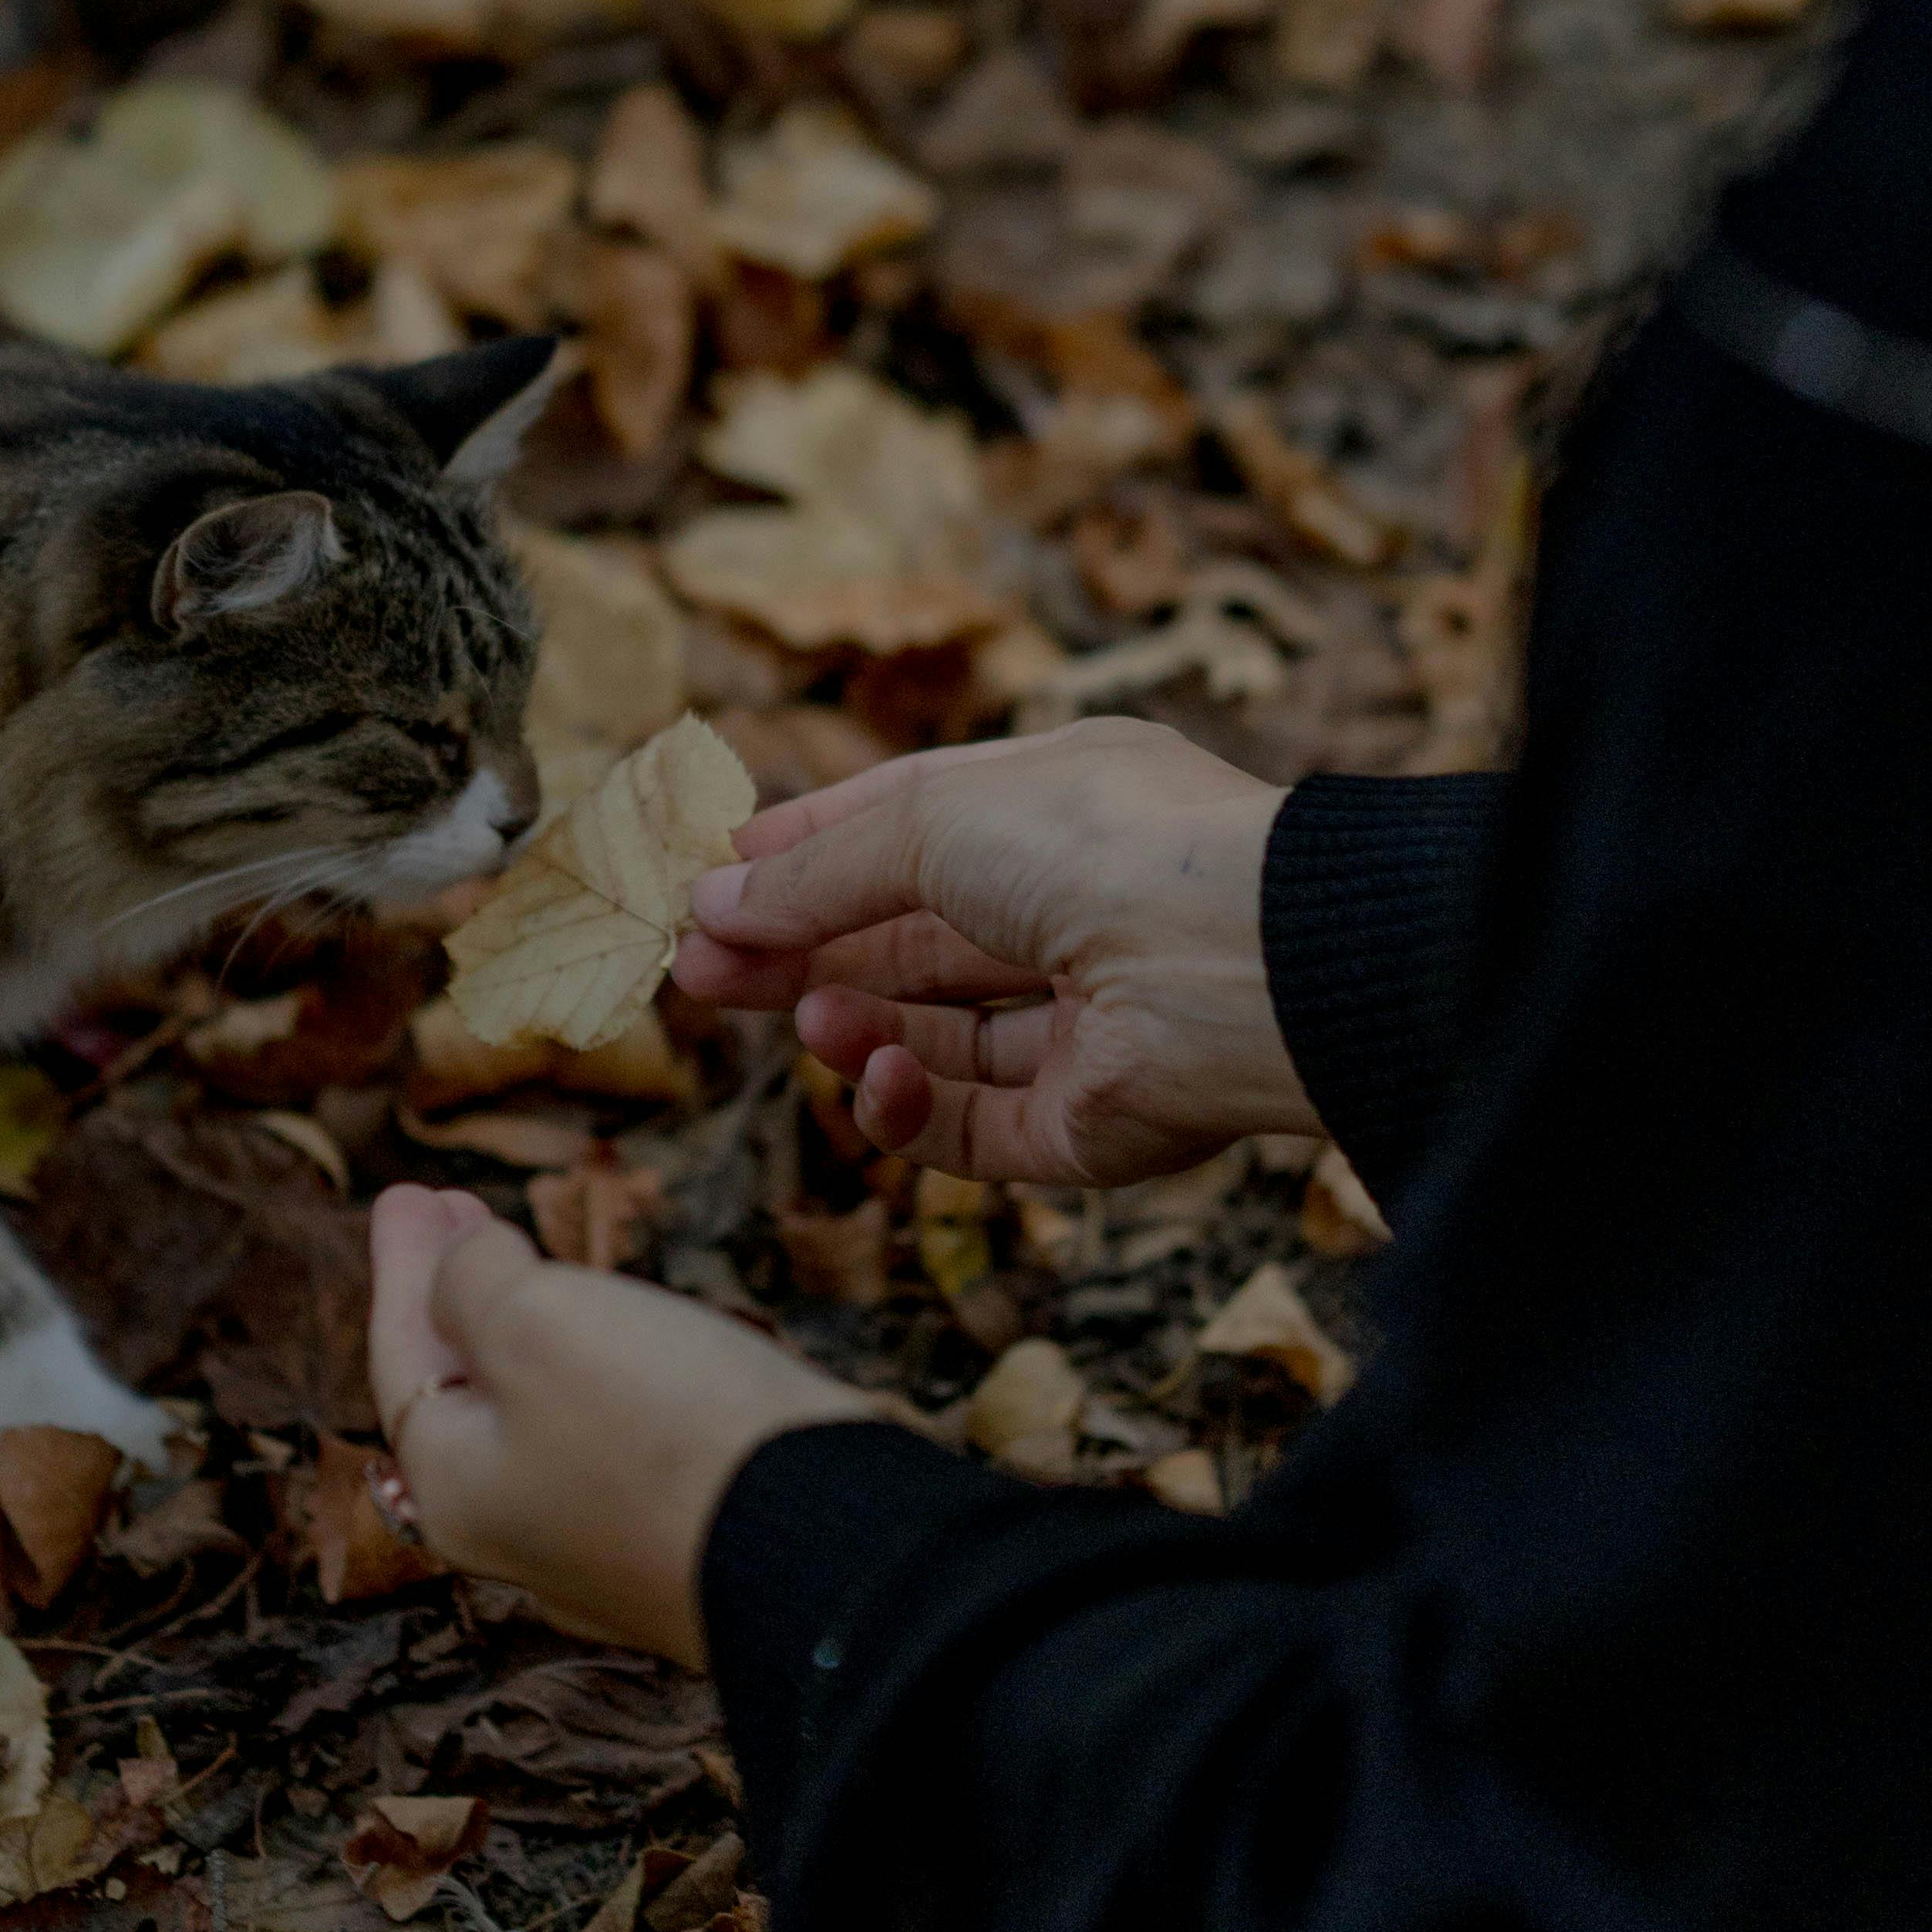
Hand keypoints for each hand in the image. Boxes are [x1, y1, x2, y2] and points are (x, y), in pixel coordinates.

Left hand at [367, 1185, 876, 1662]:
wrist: (818, 1541)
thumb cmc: (658, 1429)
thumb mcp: (533, 1322)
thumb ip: (473, 1283)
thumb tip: (468, 1270)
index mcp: (455, 1485)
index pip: (404, 1356)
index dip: (404, 1264)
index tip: (408, 1189)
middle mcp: (517, 1528)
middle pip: (464, 1388)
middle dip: (456, 1293)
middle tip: (453, 1209)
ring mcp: (602, 1541)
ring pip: (535, 1411)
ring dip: (522, 1324)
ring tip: (524, 1259)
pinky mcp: (681, 1533)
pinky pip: (604, 1433)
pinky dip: (586, 1366)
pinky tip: (612, 1340)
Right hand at [671, 718, 1320, 1183]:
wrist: (1237, 961)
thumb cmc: (1099, 843)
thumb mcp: (928, 819)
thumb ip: (816, 872)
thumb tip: (712, 902)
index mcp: (1060, 807)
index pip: (913, 826)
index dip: (812, 852)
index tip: (717, 878)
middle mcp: (1077, 910)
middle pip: (909, 941)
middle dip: (799, 951)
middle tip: (694, 972)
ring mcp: (1085, 1024)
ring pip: (935, 1034)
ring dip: (852, 1023)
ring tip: (796, 1013)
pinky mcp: (1086, 1124)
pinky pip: (972, 1123)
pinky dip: (910, 1104)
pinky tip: (874, 1071)